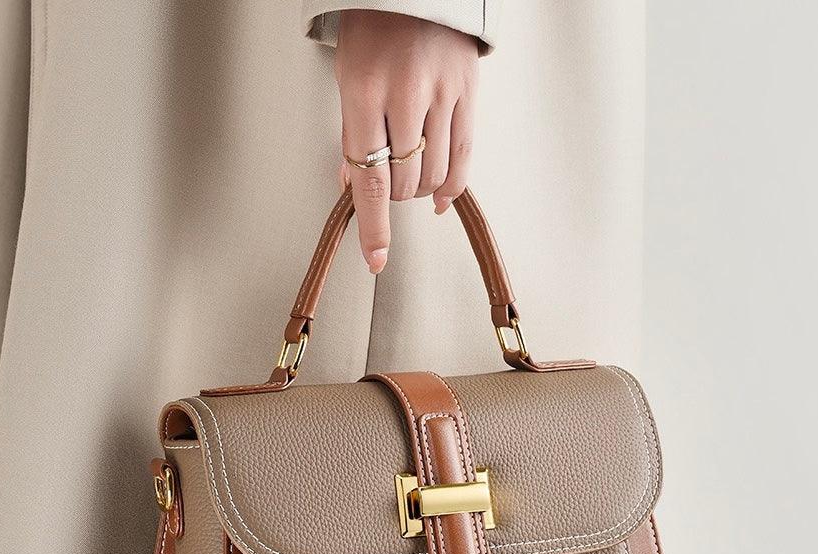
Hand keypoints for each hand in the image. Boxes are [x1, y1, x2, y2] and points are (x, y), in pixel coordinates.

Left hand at [335, 11, 478, 273]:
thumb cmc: (374, 29)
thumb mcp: (348, 77)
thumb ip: (353, 135)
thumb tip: (353, 187)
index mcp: (365, 91)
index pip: (370, 179)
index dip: (374, 226)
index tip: (377, 259)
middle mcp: (406, 94)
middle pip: (403, 182)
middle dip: (392, 195)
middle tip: (387, 182)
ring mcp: (443, 94)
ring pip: (433, 176)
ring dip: (418, 190)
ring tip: (409, 177)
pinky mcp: (469, 93)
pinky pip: (463, 157)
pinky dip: (451, 186)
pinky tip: (440, 198)